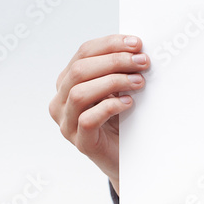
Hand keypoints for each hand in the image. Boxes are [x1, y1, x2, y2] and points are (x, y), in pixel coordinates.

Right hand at [49, 34, 149, 194]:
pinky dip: (110, 107)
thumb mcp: (118, 91)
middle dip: (114, 61)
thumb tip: (136, 48)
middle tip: (142, 62)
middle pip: (79, 70)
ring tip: (138, 82)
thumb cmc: (123, 122)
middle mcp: (61, 101)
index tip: (137, 44)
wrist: (128, 159)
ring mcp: (67, 123)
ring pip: (79, 93)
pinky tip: (128, 103)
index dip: (110, 44)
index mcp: (68, 82)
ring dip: (112, 82)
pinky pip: (87, 119)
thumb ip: (118, 71)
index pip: (83, 53)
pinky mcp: (80, 141)